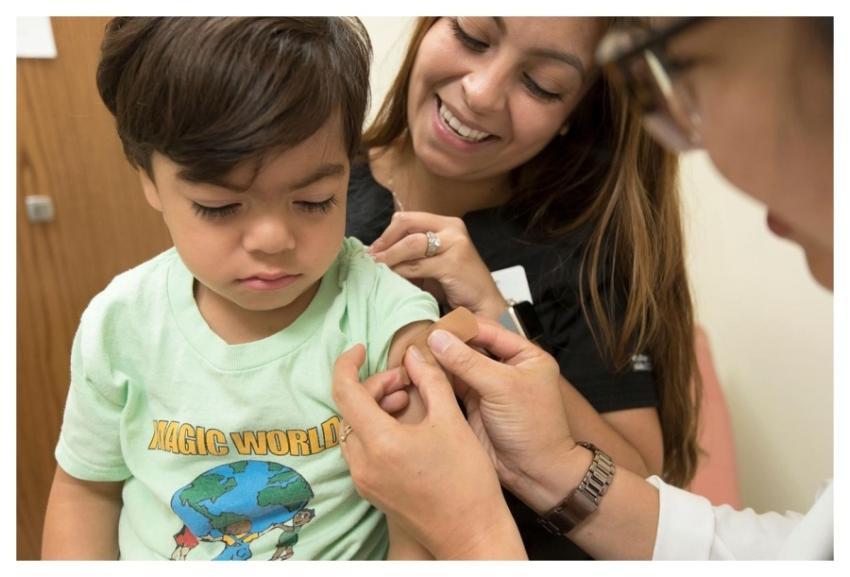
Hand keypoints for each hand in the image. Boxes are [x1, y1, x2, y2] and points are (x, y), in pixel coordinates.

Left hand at [332, 344, 524, 558]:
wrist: (471, 533)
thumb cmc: (467, 480)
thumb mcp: (451, 419)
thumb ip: (429, 380)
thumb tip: (414, 354)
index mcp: (380, 443)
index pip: (344, 391)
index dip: (347, 364)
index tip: (361, 349)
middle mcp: (363, 464)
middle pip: (350, 409)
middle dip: (375, 386)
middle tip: (407, 381)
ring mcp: (364, 480)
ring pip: (354, 429)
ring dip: (375, 408)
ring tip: (409, 401)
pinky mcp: (371, 491)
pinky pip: (362, 449)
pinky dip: (376, 429)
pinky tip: (405, 426)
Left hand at [368, 211, 506, 318]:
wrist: (483, 305)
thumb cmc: (455, 286)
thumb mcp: (431, 264)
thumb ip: (411, 255)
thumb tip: (377, 253)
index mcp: (446, 224)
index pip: (408, 218)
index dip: (387, 233)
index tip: (373, 250)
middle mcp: (452, 228)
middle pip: (406, 225)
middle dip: (385, 242)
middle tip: (371, 258)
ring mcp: (455, 243)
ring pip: (411, 244)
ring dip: (389, 257)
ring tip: (377, 268)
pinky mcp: (453, 262)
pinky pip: (417, 265)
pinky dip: (400, 271)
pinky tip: (392, 279)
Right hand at [426, 317, 577, 511]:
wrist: (535, 473)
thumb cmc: (533, 428)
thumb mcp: (502, 387)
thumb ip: (468, 362)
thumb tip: (437, 337)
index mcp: (525, 355)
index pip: (488, 331)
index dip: (461, 328)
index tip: (434, 326)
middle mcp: (506, 367)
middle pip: (470, 346)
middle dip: (446, 344)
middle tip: (417, 340)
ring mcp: (488, 386)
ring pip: (458, 365)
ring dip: (437, 361)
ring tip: (412, 355)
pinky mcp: (473, 405)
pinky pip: (451, 385)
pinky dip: (435, 379)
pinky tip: (417, 373)